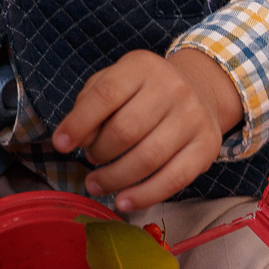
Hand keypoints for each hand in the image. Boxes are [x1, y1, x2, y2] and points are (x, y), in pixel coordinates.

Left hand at [52, 48, 243, 211]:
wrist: (201, 89)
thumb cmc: (145, 91)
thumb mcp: (115, 81)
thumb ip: (90, 104)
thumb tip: (77, 140)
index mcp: (142, 67)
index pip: (106, 94)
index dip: (79, 123)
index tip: (60, 145)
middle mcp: (172, 88)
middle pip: (126, 130)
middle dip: (100, 152)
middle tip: (91, 160)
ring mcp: (193, 118)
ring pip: (148, 158)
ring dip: (115, 178)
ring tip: (97, 184)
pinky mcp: (207, 147)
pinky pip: (174, 179)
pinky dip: (144, 196)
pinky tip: (123, 201)